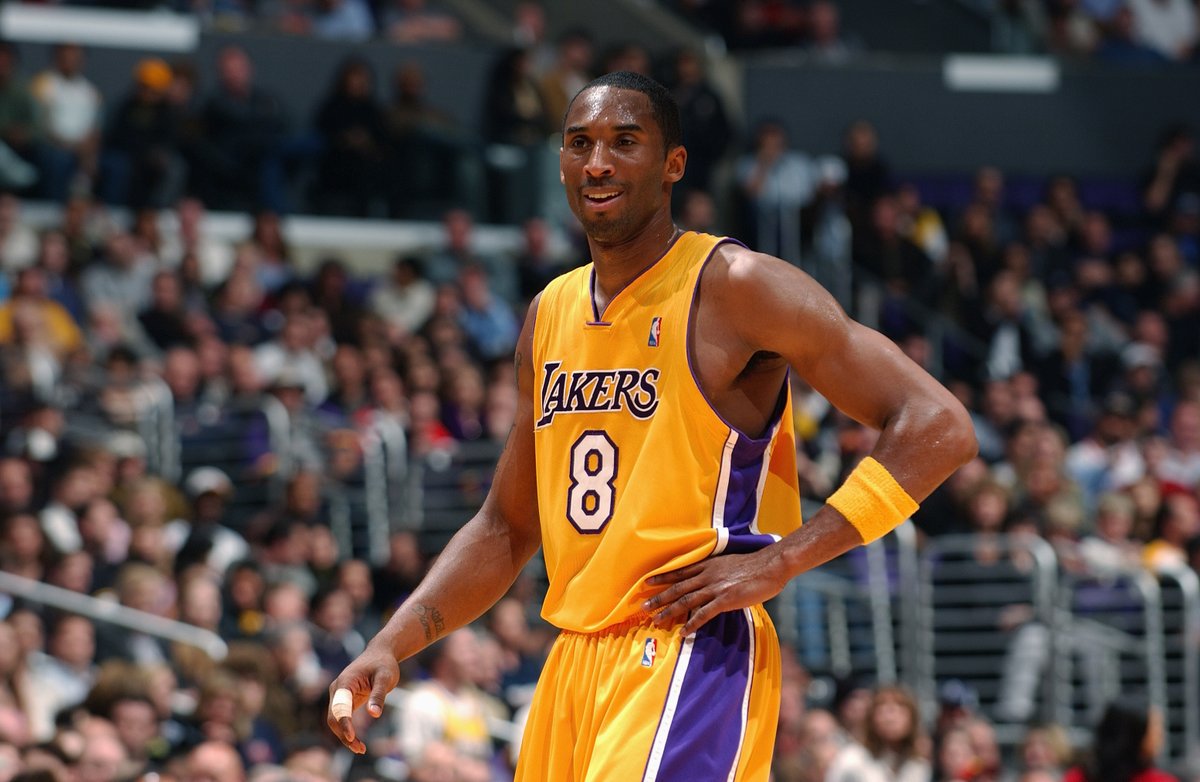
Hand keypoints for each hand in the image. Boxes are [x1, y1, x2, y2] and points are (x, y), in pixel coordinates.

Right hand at [326, 643, 399, 753]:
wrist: (380, 654)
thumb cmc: (384, 664)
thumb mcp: (386, 677)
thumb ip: (379, 695)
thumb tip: (374, 714)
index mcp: (345, 682)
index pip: (339, 707)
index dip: (344, 723)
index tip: (352, 737)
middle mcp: (337, 689)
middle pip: (333, 717)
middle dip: (344, 735)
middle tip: (360, 749)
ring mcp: (339, 696)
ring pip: (335, 721)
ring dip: (344, 736)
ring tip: (361, 749)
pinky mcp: (344, 700)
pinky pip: (342, 719)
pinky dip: (347, 731)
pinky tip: (357, 741)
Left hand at [642, 551, 786, 635]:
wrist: (770, 566)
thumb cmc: (754, 566)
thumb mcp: (730, 563)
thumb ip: (717, 572)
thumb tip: (711, 581)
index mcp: (708, 565)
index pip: (680, 571)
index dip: (662, 577)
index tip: (646, 581)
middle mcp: (707, 575)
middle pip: (678, 587)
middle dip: (659, 596)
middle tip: (643, 605)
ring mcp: (715, 587)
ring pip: (686, 600)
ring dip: (669, 611)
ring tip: (656, 620)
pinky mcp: (725, 600)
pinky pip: (704, 614)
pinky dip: (692, 624)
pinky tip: (683, 632)